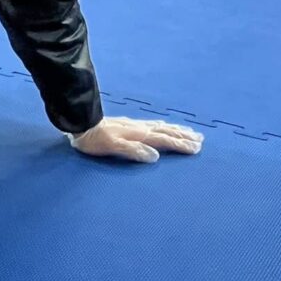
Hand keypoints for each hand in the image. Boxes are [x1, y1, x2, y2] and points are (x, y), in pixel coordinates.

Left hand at [71, 116, 203, 162]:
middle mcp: (139, 128)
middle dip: (183, 136)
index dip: (180, 145)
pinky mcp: (127, 125)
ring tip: (189, 131)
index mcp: (138, 135)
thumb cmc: (94, 141)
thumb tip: (155, 156)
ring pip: (160, 126)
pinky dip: (163, 125)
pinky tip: (162, 125)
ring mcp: (134, 125)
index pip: (164, 140)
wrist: (80, 124)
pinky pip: (152, 124)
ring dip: (176, 130)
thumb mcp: (113, 147)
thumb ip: (134, 151)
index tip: (196, 148)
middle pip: (166, 132)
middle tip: (200, 139)